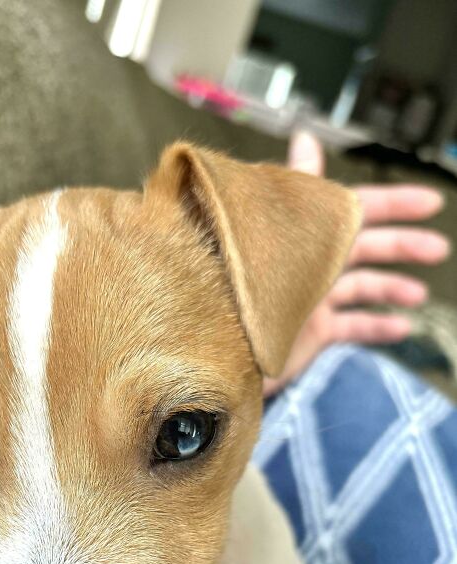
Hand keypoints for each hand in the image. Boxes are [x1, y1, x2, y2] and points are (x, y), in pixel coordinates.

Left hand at [263, 131, 450, 395]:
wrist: (220, 338)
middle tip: (439, 247)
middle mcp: (310, 263)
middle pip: (366, 248)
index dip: (395, 203)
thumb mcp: (274, 228)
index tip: (432, 202)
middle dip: (403, 245)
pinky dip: (376, 327)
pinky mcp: (309, 333)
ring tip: (419, 293)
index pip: (357, 210)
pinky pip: (350, 327)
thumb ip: (299, 184)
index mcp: (305, 233)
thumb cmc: (240, 280)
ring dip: (393, 287)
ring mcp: (311, 299)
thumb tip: (306, 134)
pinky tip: (403, 327)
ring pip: (362, 287)